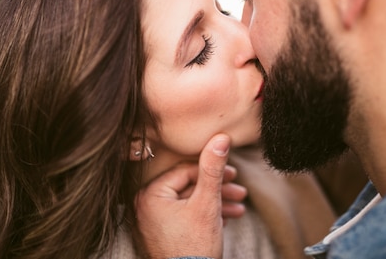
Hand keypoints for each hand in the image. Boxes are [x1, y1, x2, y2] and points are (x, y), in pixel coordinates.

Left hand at [135, 134, 243, 258]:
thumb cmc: (194, 247)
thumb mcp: (207, 203)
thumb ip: (212, 169)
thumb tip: (220, 138)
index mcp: (150, 195)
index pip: (184, 171)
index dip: (212, 170)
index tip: (234, 173)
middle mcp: (145, 206)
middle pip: (188, 187)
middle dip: (218, 189)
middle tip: (240, 189)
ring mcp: (153, 222)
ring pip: (190, 202)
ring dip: (216, 203)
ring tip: (239, 206)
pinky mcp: (162, 235)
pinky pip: (185, 217)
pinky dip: (206, 216)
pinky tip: (227, 218)